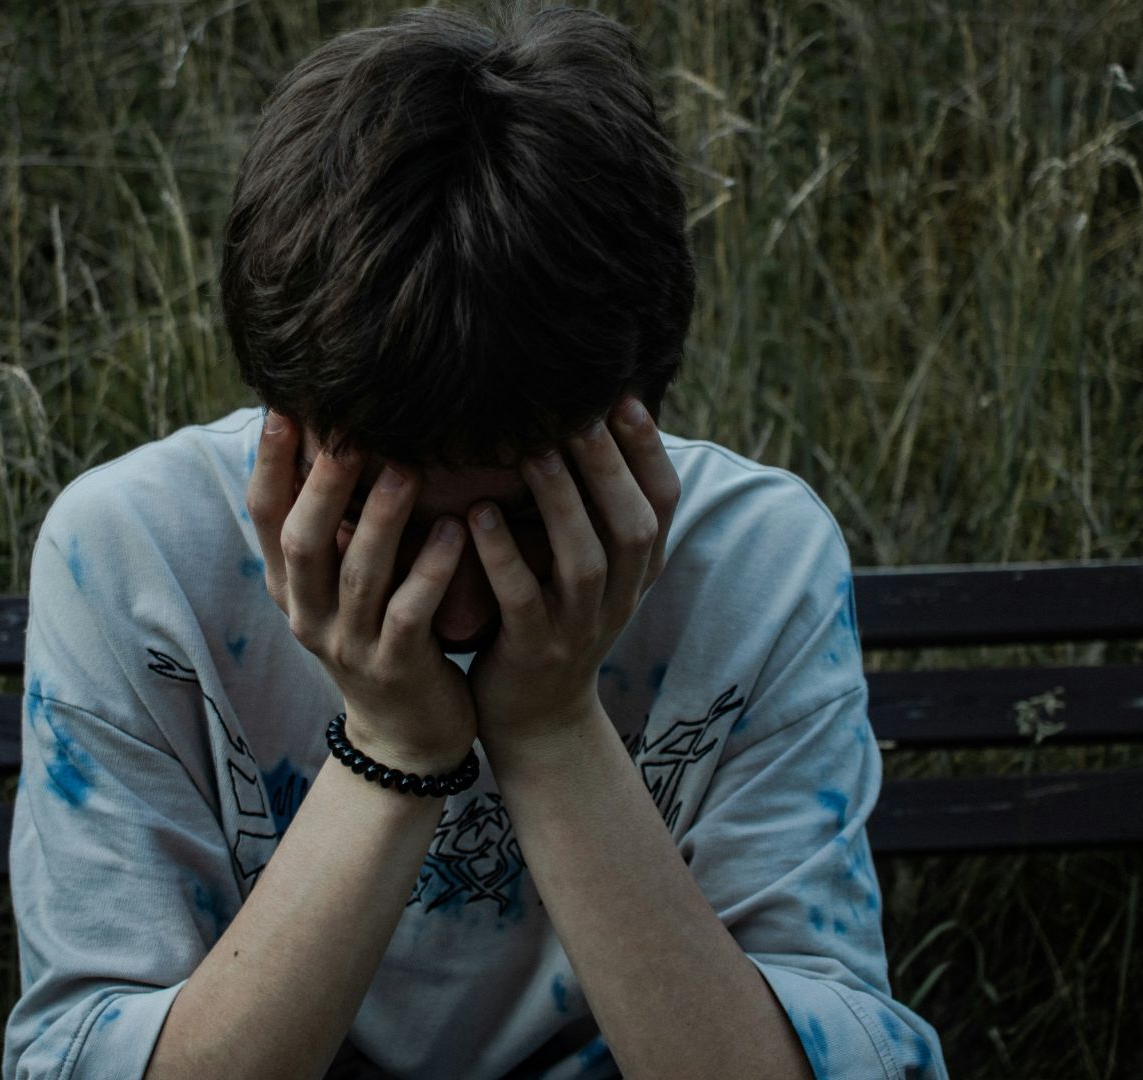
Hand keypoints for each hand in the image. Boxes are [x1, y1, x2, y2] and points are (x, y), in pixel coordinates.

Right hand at [246, 410, 478, 774]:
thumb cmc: (381, 634)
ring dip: (381, 518)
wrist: (407, 735)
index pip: (265, 516)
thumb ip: (334, 524)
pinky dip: (430, 572)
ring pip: (358, 575)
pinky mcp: (396, 670)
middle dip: (322, 485)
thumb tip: (336, 434)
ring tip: (409, 468)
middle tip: (350, 430)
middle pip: (302, 542)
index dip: (271, 463)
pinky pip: (410, 614)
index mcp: (290, 586)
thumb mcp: (343, 584)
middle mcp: (308, 615)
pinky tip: (453, 533)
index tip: (285, 406)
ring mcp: (350, 646)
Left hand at [464, 396, 679, 749]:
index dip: (648, 450)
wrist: (536, 717)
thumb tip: (589, 413)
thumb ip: (595, 505)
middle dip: (609, 466)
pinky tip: (479, 516)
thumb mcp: (591, 565)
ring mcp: (581, 628)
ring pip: (585, 562)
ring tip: (535, 453)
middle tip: (577, 411)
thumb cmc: (555, 615)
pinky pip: (523, 601)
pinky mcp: (535, 652)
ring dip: (562, 504)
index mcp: (640, 570)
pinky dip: (504, 556)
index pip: (664, 502)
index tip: (623, 396)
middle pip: (633, 526)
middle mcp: (622, 596)